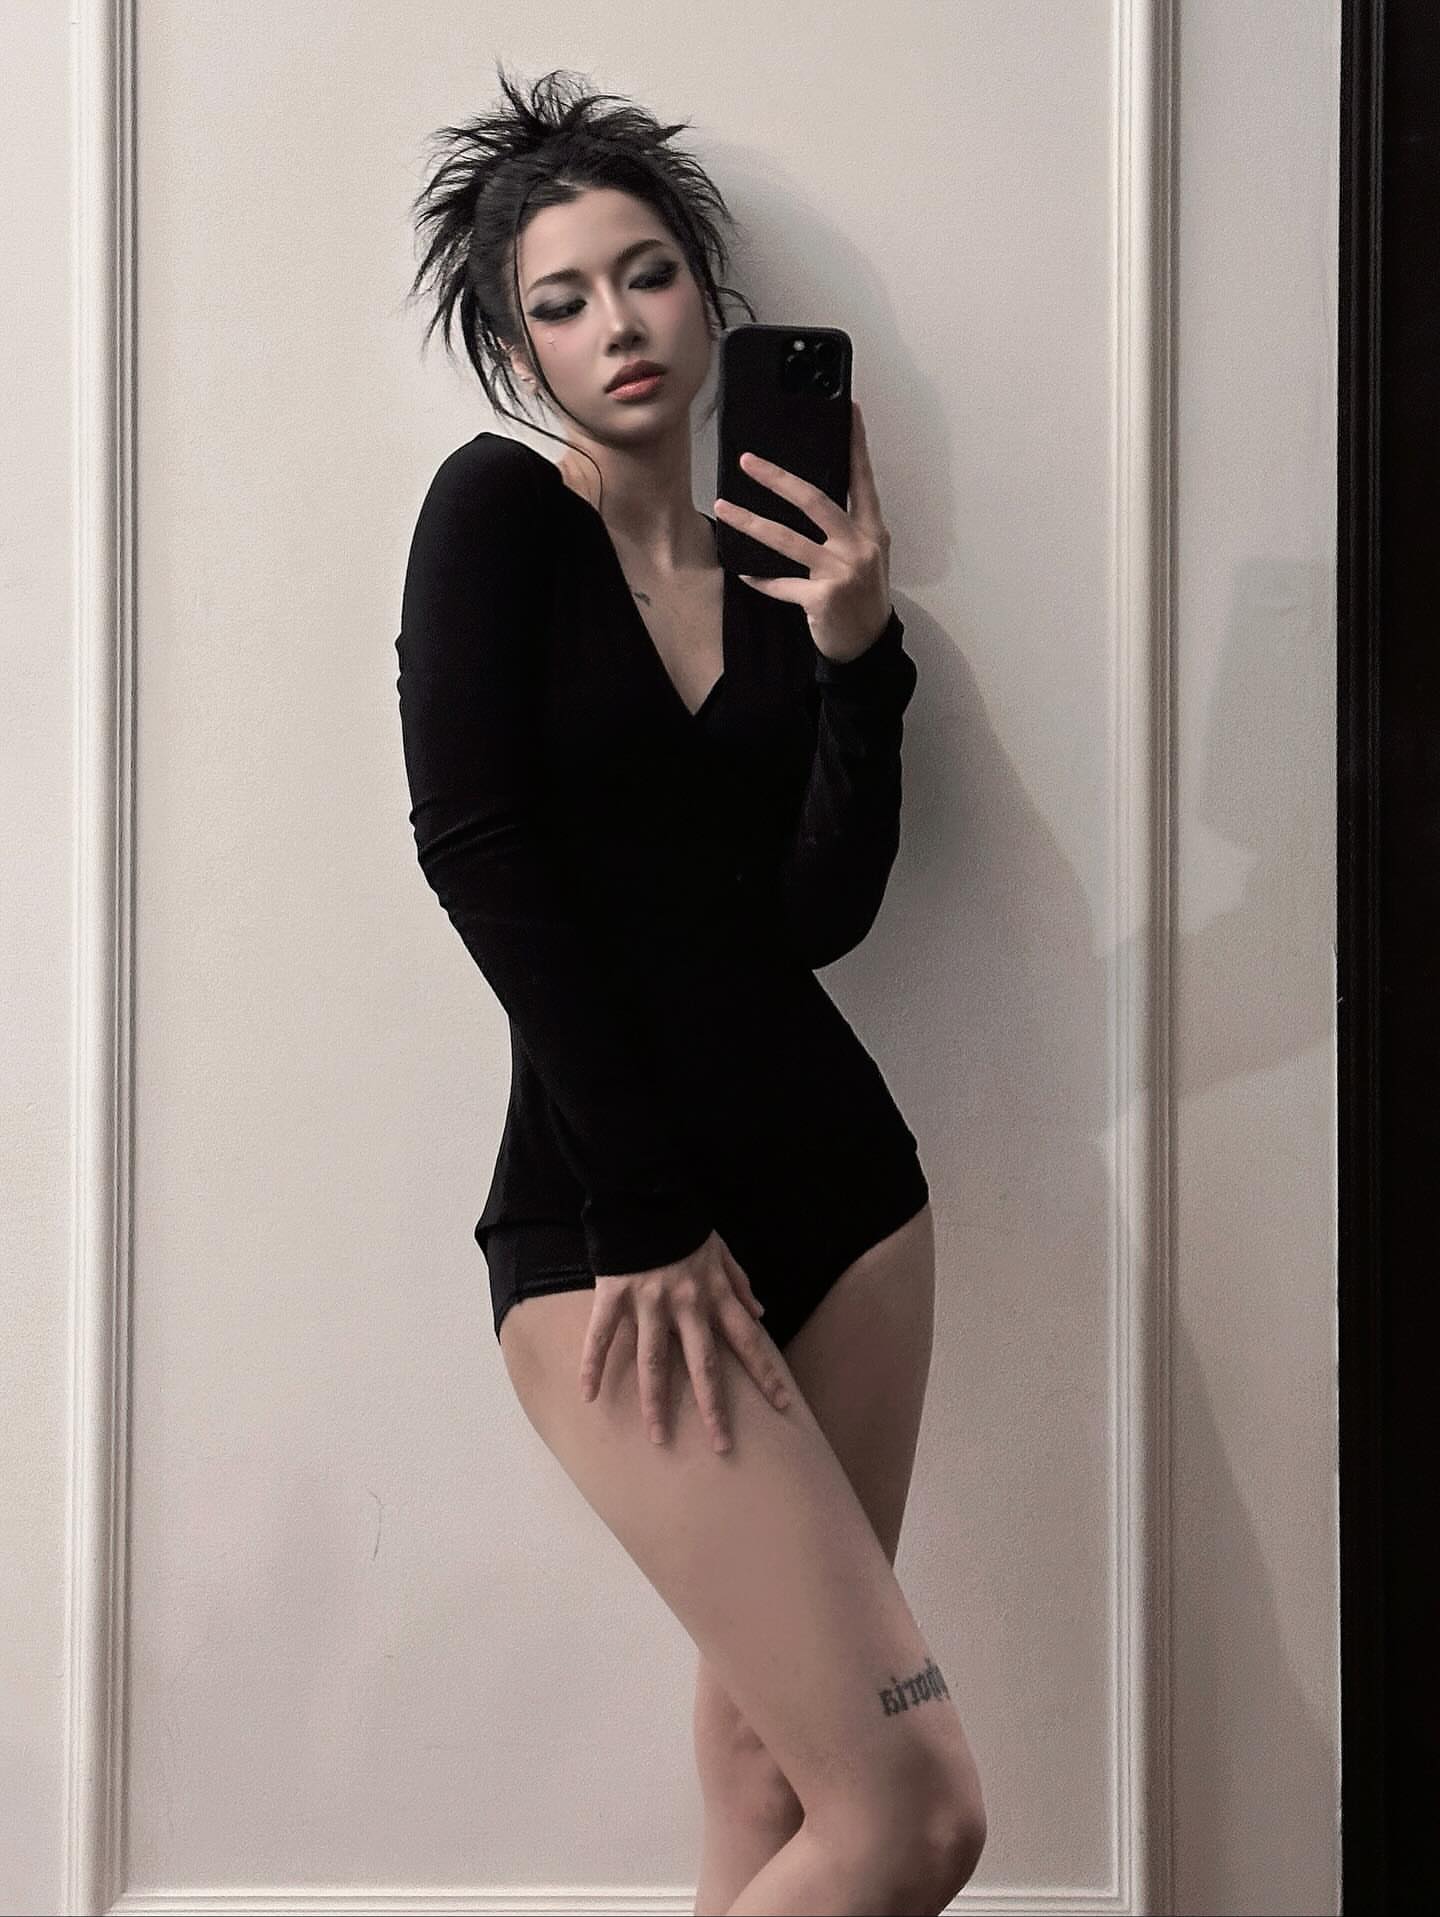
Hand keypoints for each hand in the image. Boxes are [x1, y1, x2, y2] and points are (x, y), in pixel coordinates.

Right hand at [578, 1230, 792, 1453]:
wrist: (644, 1193)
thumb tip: (761, 1313)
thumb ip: (740, 1284)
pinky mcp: (615, 1294)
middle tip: (723, 1446)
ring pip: (654, 1360)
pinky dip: (593, 1364)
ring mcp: (649, 1301)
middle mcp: (686, 1304)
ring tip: (658, 1437)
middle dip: (714, 1407)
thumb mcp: (721, 1251)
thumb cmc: (685, 1226)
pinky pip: (602, 1335)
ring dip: (656, 1401)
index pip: (748, 1340)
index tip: (783, 1405)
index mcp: (715, 1294)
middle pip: (704, 1363)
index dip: (766, 1373)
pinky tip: (588, 1395)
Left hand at [712, 398, 893, 664]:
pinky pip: (782, 584)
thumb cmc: (862, 597)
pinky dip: (762, 579)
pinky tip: (745, 573)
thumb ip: (848, 528)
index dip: (856, 445)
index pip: (862, 479)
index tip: (847, 410)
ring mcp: (841, 573)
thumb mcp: (867, 557)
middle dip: (777, 479)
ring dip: (751, 523)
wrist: (869, 647)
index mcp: (873, 531)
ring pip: (788, 541)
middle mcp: (860, 546)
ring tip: (724, 509)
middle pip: (814, 500)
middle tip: (748, 461)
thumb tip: (810, 496)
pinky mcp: (822, 599)